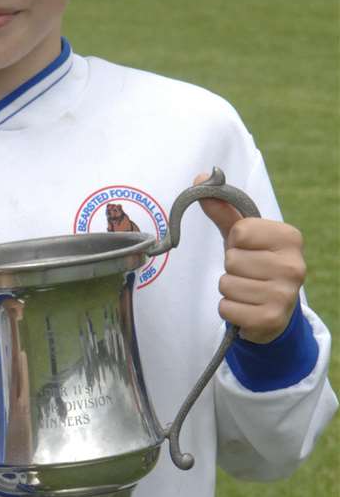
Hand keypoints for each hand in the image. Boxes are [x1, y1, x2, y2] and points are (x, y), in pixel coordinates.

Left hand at [194, 173, 304, 342]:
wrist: (275, 309)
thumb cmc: (257, 264)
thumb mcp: (243, 235)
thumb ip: (223, 209)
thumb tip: (201, 178)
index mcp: (290, 238)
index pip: (239, 231)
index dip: (235, 241)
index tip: (248, 248)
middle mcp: (295, 265)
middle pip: (231, 259)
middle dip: (231, 267)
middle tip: (248, 273)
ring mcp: (285, 294)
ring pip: (226, 284)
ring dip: (229, 289)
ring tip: (247, 290)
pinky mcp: (271, 318)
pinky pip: (226, 307)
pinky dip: (229, 309)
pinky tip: (246, 308)